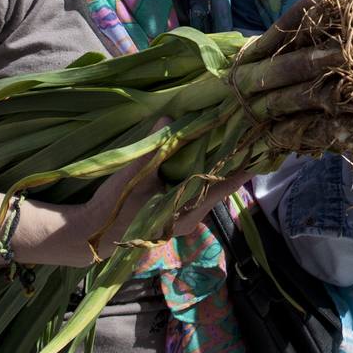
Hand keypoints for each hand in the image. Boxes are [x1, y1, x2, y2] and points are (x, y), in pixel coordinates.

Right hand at [64, 119, 253, 259]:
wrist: (90, 233)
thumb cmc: (117, 207)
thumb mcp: (135, 174)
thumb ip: (155, 147)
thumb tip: (168, 119)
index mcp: (187, 213)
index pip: (223, 187)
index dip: (242, 168)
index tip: (261, 151)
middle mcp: (189, 217)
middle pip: (218, 188)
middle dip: (230, 165)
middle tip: (245, 138)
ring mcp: (180, 217)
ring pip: (206, 190)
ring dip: (215, 169)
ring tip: (228, 143)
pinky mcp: (170, 214)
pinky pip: (193, 192)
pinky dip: (200, 175)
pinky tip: (201, 157)